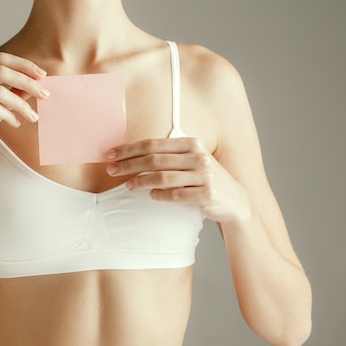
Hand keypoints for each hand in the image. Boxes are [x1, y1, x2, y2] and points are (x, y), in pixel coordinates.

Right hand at [0, 52, 49, 171]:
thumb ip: (10, 94)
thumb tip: (33, 85)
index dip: (22, 65)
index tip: (42, 75)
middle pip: (1, 70)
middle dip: (27, 81)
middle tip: (44, 93)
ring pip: (0, 91)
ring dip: (21, 104)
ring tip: (33, 117)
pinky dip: (9, 115)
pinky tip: (16, 123)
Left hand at [105, 137, 251, 223]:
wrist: (235, 201)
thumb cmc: (205, 179)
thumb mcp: (192, 161)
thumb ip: (170, 155)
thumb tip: (134, 154)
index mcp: (192, 144)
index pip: (153, 144)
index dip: (129, 149)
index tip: (111, 154)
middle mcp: (198, 157)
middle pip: (154, 159)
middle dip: (128, 165)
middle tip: (111, 170)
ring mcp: (204, 176)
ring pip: (163, 177)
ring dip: (141, 181)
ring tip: (128, 186)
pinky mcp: (206, 195)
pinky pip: (176, 195)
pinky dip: (160, 195)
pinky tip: (151, 196)